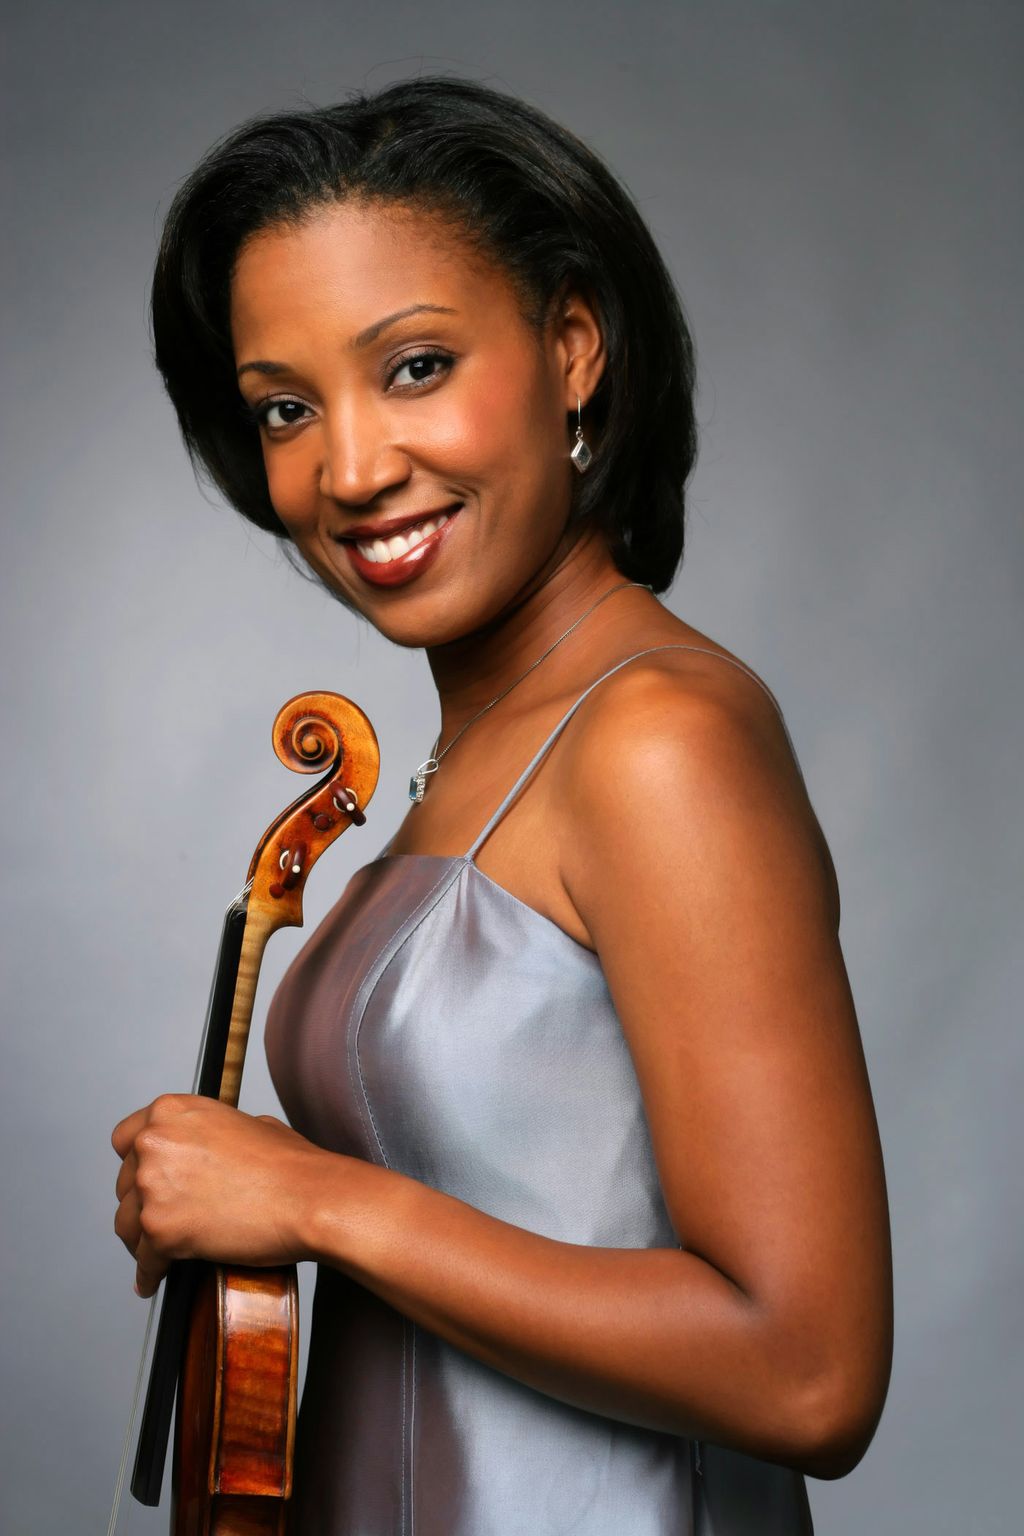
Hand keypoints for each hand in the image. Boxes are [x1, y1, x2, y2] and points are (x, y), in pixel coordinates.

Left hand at [111, 1094, 332, 1297]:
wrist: (306, 1198)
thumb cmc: (289, 1164)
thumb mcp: (247, 1123)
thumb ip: (211, 1133)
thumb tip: (209, 1148)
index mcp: (172, 1111)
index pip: (125, 1138)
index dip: (135, 1162)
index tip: (143, 1178)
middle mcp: (154, 1143)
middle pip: (124, 1183)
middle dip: (142, 1202)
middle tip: (164, 1217)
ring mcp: (153, 1187)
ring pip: (126, 1224)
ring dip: (141, 1239)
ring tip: (156, 1252)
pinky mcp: (161, 1230)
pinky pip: (145, 1260)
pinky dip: (150, 1273)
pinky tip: (154, 1279)